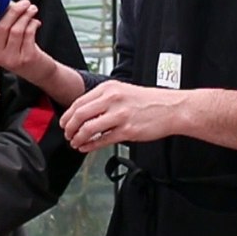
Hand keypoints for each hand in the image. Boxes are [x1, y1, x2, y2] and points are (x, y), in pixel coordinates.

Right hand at [0, 0, 53, 81]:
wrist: (40, 71)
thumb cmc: (23, 52)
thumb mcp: (8, 41)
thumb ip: (3, 24)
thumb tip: (6, 3)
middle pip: (1, 28)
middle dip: (13, 11)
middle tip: (23, 3)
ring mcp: (11, 59)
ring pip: (16, 29)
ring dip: (25, 15)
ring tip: (32, 9)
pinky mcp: (26, 58)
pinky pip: (28, 34)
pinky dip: (32, 24)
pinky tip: (35, 22)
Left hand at [61, 80, 184, 152]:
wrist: (172, 108)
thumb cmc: (149, 101)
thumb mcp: (123, 91)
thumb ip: (103, 99)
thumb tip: (84, 112)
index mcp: (109, 88)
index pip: (79, 102)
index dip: (68, 115)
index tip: (64, 122)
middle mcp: (112, 99)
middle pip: (80, 115)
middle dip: (69, 127)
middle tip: (67, 134)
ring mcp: (120, 115)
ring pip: (88, 128)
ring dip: (78, 138)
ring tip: (75, 142)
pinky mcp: (127, 130)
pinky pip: (102, 139)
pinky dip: (90, 145)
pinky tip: (86, 147)